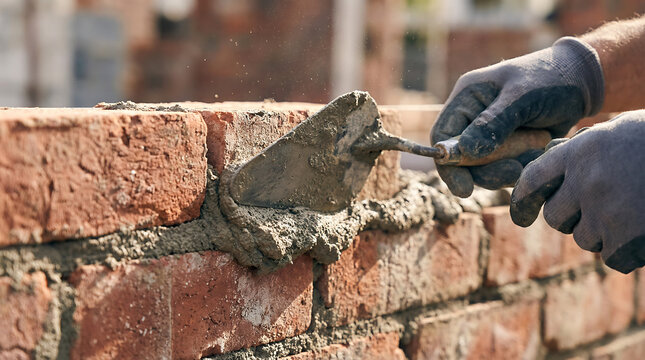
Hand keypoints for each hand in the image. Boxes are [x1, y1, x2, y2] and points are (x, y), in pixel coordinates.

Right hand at [431, 37, 603, 196]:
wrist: (584, 80)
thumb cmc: (551, 78)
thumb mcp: (522, 96)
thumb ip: (493, 123)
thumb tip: (464, 151)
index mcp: (467, 98)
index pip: (442, 136)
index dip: (448, 164)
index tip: (464, 188)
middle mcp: (473, 118)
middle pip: (463, 159)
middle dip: (485, 172)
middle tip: (512, 173)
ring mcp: (491, 135)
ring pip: (485, 169)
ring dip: (506, 172)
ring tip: (531, 159)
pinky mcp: (510, 148)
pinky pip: (506, 169)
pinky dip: (521, 168)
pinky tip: (539, 154)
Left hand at [511, 111, 644, 272]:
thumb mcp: (618, 132)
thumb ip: (583, 151)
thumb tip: (550, 172)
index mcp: (580, 150)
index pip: (533, 179)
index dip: (523, 200)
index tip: (521, 216)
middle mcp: (585, 180)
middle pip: (556, 217)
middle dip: (572, 218)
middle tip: (600, 209)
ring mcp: (606, 211)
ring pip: (584, 238)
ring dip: (603, 233)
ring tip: (634, 211)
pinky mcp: (628, 239)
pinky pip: (611, 257)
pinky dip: (626, 252)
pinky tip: (643, 232)